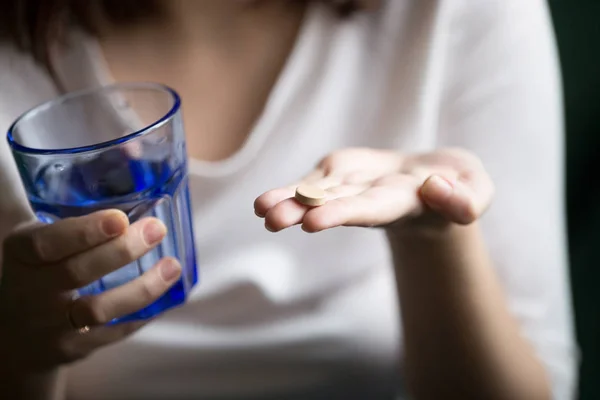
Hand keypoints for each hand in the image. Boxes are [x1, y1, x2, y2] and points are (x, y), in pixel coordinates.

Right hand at [0, 210, 180, 371]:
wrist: (13, 337)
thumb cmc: (38, 270)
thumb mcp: (39, 238)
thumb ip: (76, 208)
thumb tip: (134, 155)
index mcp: (23, 254)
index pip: (48, 242)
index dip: (84, 232)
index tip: (119, 218)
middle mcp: (33, 290)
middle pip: (79, 272)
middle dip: (122, 251)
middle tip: (156, 229)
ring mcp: (51, 324)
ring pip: (98, 309)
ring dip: (142, 288)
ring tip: (172, 267)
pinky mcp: (72, 348)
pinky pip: (112, 334)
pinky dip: (141, 315)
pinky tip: (166, 298)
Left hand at [254, 147, 493, 234]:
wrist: (434, 182)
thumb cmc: (459, 187)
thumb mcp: (476, 191)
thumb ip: (466, 200)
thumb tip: (435, 187)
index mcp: (403, 205)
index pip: (370, 209)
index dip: (343, 212)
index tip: (314, 222)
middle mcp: (370, 200)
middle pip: (335, 205)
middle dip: (305, 210)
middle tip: (274, 220)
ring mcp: (353, 187)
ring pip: (317, 194)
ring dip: (288, 202)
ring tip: (261, 210)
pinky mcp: (342, 175)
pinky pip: (314, 182)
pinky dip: (290, 190)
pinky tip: (263, 202)